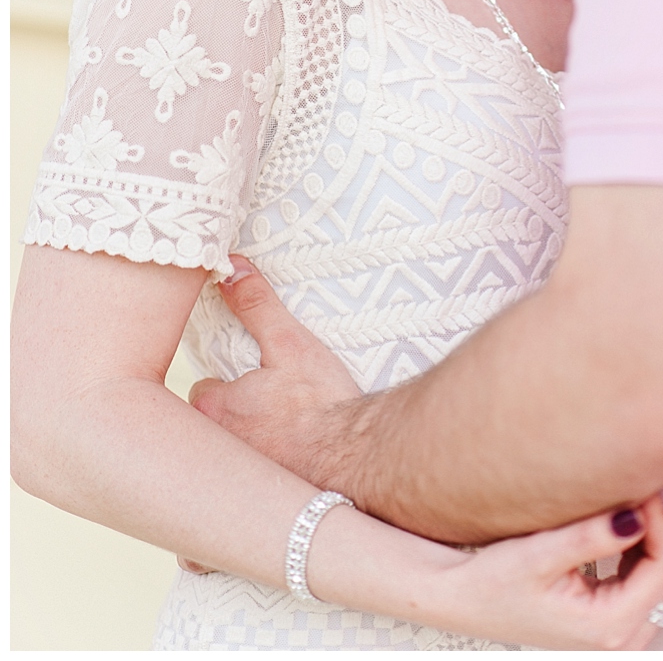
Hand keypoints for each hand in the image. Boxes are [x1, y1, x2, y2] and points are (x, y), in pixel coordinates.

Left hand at [189, 257, 360, 482]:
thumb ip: (255, 305)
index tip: (255, 384)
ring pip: (232, 452)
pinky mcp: (261, 494)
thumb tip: (230, 270)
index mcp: (213, 408)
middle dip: (233, 420)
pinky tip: (292, 463)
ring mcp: (237, 476)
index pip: (204, 390)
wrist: (356, 458)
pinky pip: (250, 478)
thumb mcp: (288, 341)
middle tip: (270, 411)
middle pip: (213, 426)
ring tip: (284, 436)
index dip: (227, 385)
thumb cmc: (320, 402)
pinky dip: (265, 471)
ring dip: (250, 445)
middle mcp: (217, 447)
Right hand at [432, 494, 662, 649]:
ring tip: (618, 512)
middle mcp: (624, 640)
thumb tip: (638, 517)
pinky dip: (644, 553)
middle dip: (662, 528)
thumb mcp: (539, 553)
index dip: (660, 519)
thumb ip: (591, 536)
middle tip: (629, 495)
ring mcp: (622, 636)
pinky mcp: (616, 625)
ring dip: (654, 539)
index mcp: (609, 626)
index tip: (636, 489)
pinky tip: (614, 535)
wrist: (465, 600)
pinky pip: (654, 584)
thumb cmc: (494, 580)